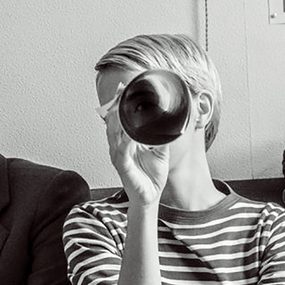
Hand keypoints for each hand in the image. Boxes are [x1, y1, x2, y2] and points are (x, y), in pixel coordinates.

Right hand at [103, 85, 168, 208]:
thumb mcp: (160, 151)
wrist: (151, 197)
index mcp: (125, 141)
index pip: (119, 118)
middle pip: (112, 121)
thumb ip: (161, 136)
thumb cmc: (151, 174)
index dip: (119, 103)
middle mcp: (118, 146)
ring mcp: (119, 156)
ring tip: (120, 104)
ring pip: (113, 133)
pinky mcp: (123, 167)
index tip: (123, 88)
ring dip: (117, 118)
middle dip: (115, 105)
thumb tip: (171, 121)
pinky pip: (122, 151)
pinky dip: (125, 141)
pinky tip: (129, 133)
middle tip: (120, 90)